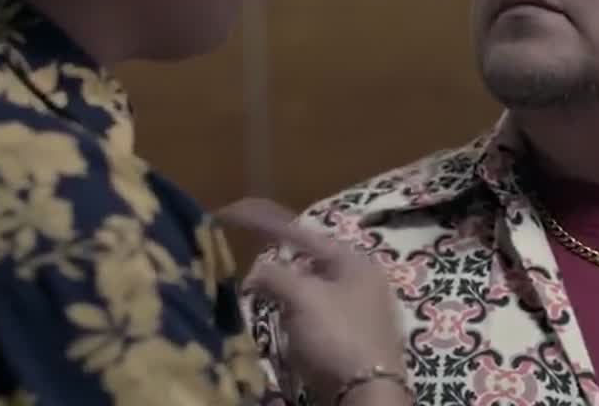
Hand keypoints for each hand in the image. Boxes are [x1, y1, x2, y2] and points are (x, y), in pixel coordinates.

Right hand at [219, 198, 407, 401]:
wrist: (368, 393)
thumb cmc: (338, 336)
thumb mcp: (303, 299)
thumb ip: (275, 276)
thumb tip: (256, 273)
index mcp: (353, 260)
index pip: (301, 231)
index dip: (263, 220)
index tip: (229, 212)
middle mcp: (360, 278)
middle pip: (308, 258)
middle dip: (276, 258)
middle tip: (246, 259)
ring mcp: (359, 309)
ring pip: (311, 288)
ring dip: (284, 289)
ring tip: (258, 292)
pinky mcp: (351, 337)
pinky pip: (315, 314)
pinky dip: (294, 313)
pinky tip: (282, 323)